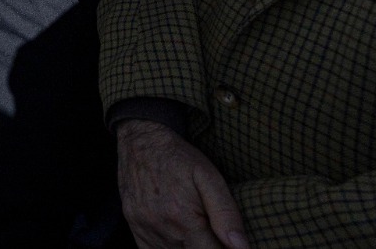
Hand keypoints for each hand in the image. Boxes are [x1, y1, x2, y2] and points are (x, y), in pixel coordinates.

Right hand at [117, 120, 247, 248]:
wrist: (140, 139)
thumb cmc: (178, 157)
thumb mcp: (209, 177)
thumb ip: (226, 213)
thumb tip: (242, 248)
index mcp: (182, 219)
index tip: (228, 241)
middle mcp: (159, 228)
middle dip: (207, 246)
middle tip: (210, 228)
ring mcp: (142, 228)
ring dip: (188, 246)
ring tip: (194, 227)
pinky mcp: (133, 226)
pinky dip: (168, 248)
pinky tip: (178, 236)